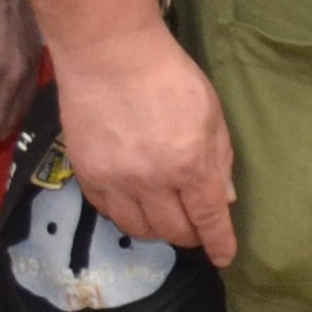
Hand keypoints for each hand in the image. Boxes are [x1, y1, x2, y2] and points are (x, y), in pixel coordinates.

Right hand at [48, 18, 236, 265]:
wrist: (108, 53)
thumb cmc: (169, 75)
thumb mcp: (210, 113)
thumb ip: (219, 159)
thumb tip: (223, 199)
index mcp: (190, 163)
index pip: (209, 220)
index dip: (219, 244)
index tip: (224, 257)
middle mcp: (152, 181)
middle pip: (173, 231)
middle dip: (190, 236)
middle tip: (195, 226)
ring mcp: (115, 181)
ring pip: (138, 229)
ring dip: (157, 230)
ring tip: (166, 216)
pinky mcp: (87, 175)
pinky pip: (109, 212)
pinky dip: (127, 215)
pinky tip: (135, 203)